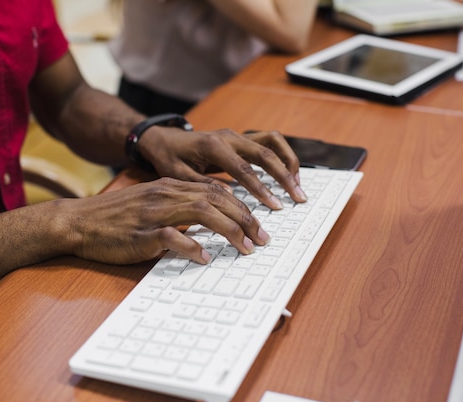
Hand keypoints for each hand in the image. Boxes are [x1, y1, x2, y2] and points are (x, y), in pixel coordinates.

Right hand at [60, 177, 269, 264]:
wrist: (78, 221)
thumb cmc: (114, 217)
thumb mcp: (149, 204)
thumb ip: (176, 208)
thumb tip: (206, 224)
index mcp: (169, 186)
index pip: (215, 190)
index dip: (241, 206)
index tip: (258, 223)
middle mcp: (165, 195)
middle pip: (216, 199)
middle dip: (245, 218)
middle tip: (263, 238)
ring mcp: (154, 213)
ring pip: (202, 213)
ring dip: (230, 231)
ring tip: (246, 248)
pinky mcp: (142, 234)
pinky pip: (173, 237)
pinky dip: (192, 247)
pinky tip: (205, 258)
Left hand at [137, 127, 307, 209]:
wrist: (164, 139)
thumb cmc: (169, 158)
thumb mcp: (178, 175)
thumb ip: (203, 185)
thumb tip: (229, 197)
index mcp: (213, 146)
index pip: (243, 168)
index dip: (260, 188)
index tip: (274, 205)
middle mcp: (229, 137)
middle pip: (265, 153)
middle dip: (284, 176)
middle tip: (298, 197)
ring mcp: (236, 135)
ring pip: (273, 141)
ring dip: (288, 161)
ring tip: (297, 184)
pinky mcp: (241, 138)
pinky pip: (268, 141)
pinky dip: (281, 155)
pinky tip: (287, 173)